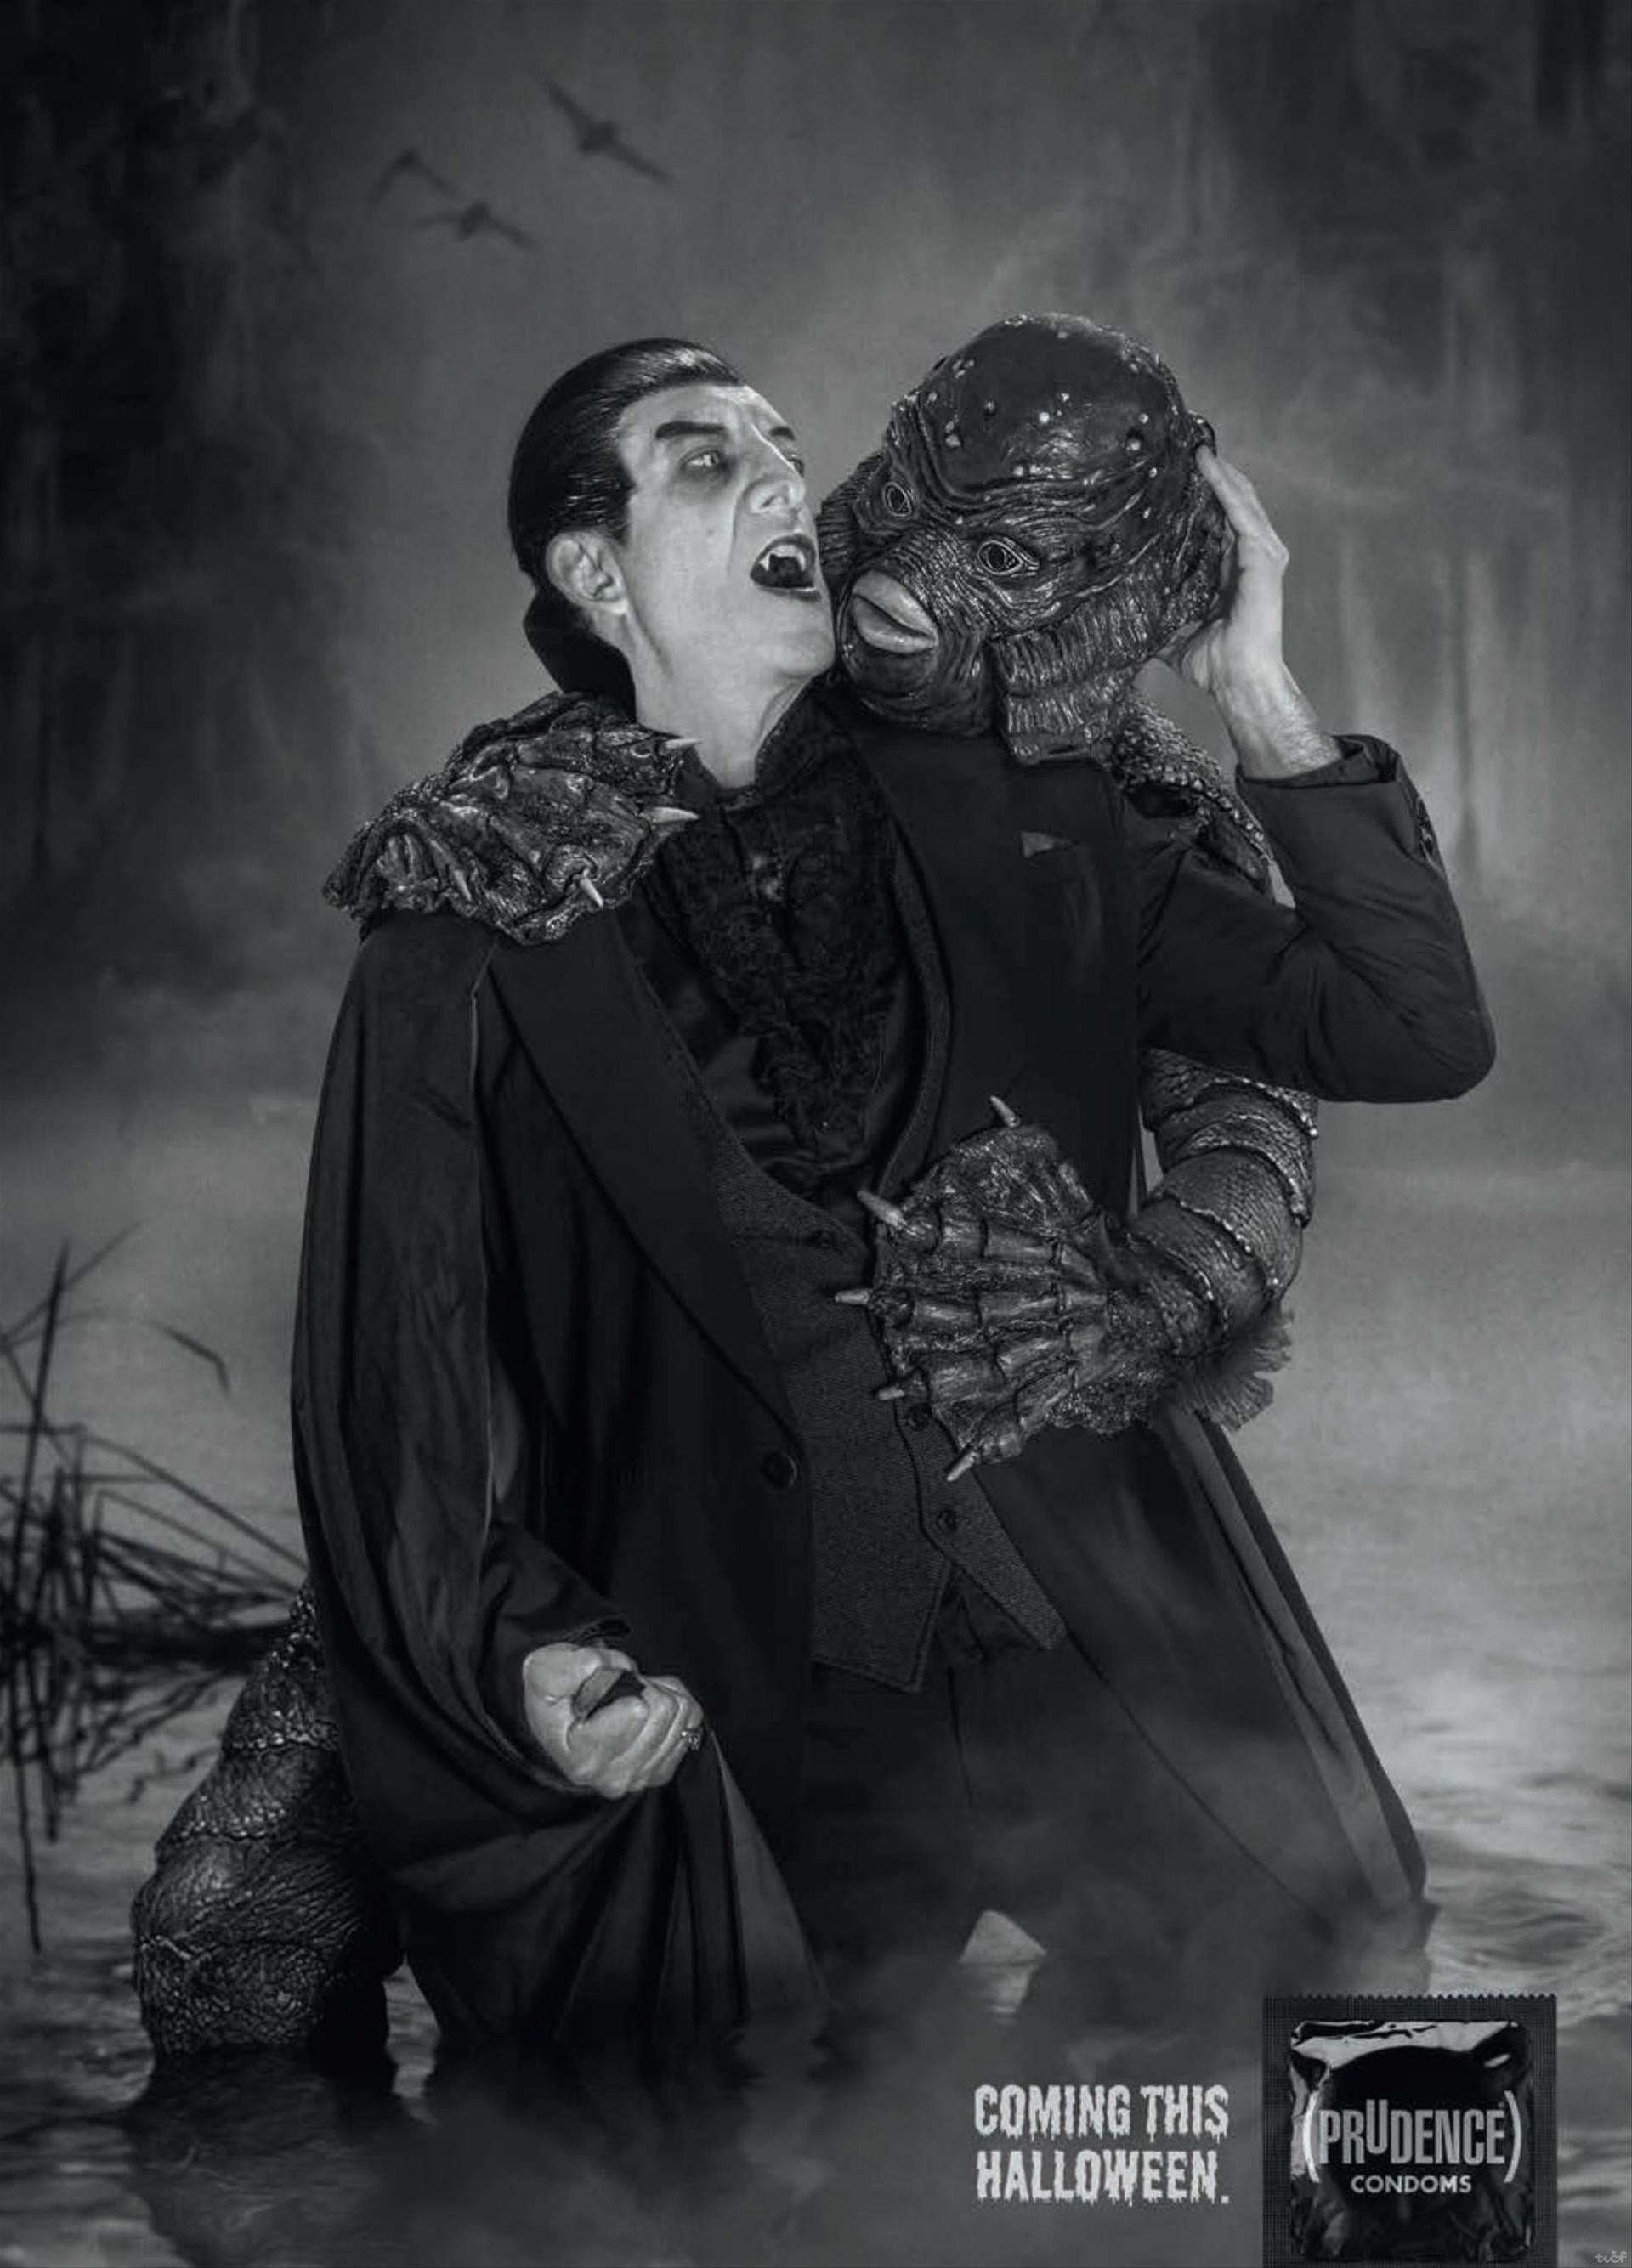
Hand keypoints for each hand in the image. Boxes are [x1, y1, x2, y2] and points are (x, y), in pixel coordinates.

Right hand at [520, 1641, 704, 1798]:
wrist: (559, 1720)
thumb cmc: (553, 1698)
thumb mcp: (543, 1671)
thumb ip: (565, 1668)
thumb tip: (596, 1667)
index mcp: (584, 1759)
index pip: (638, 1710)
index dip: (623, 1682)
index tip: (602, 1685)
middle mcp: (614, 1777)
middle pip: (663, 1709)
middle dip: (643, 1687)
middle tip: (617, 1690)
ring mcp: (641, 1777)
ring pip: (681, 1714)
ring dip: (658, 1695)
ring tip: (630, 1698)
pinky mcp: (662, 1769)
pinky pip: (691, 1721)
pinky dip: (673, 1704)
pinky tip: (647, 1708)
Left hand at [1161, 450, 1334, 778]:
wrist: (1236, 681)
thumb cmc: (1212, 663)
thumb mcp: (1170, 631)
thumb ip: (1153, 614)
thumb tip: (1115, 611)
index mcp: (1228, 570)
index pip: (1217, 520)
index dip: (1201, 495)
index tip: (1176, 472)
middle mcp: (1248, 556)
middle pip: (1232, 502)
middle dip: (1212, 474)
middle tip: (1184, 446)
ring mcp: (1260, 555)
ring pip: (1240, 500)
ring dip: (1219, 472)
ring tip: (1196, 446)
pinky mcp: (1263, 557)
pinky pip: (1243, 514)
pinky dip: (1227, 488)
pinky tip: (1209, 467)